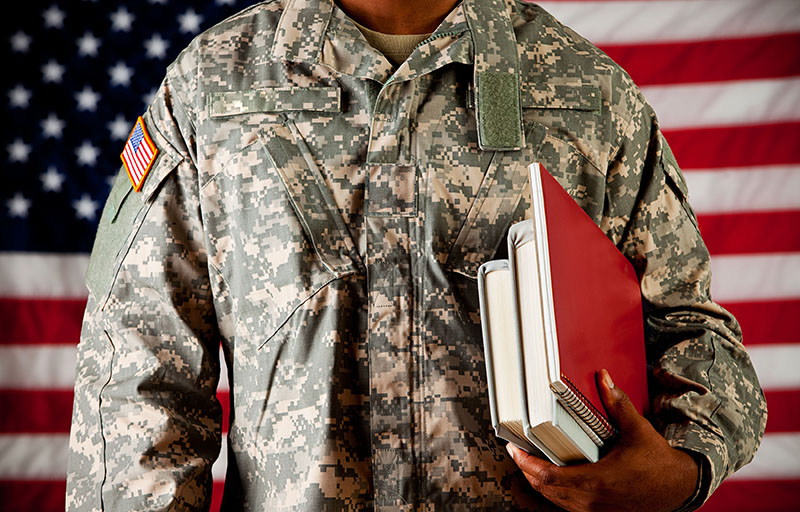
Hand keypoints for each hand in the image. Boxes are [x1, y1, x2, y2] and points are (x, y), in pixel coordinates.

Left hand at [506, 369, 698, 511]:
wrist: (679, 488)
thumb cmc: (659, 463)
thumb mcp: (637, 429)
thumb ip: (617, 403)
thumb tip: (604, 378)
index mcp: (598, 480)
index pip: (549, 476)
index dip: (527, 464)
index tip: (515, 450)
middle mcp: (593, 499)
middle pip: (545, 490)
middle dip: (527, 470)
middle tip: (518, 451)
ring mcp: (595, 510)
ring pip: (554, 500)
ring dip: (539, 482)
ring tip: (530, 461)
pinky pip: (567, 506)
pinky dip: (554, 492)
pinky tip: (552, 477)